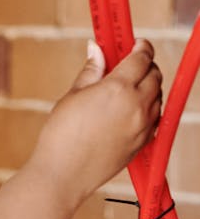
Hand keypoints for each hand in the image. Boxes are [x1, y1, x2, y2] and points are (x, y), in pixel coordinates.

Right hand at [34, 38, 161, 200]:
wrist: (63, 175)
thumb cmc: (61, 136)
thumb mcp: (72, 96)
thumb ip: (92, 71)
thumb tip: (97, 49)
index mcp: (118, 88)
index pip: (142, 57)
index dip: (140, 46)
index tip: (135, 43)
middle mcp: (136, 106)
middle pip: (155, 74)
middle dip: (146, 65)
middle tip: (129, 65)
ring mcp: (142, 126)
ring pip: (158, 96)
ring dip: (148, 87)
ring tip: (126, 90)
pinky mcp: (142, 143)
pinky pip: (155, 118)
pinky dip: (148, 109)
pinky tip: (130, 111)